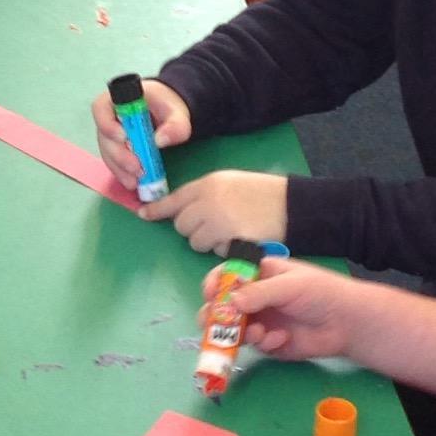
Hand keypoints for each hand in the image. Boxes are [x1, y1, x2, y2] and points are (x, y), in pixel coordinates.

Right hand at [91, 79, 191, 186]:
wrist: (166, 112)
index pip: (101, 108)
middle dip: (119, 155)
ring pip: (107, 152)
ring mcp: (109, 135)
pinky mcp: (115, 149)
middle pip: (104, 136)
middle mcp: (108, 117)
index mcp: (118, 99)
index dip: (107, 123)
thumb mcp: (176, 113)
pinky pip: (114, 162)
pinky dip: (122, 173)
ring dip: (120, 168)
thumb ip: (174, 125)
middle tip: (136, 168)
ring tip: (135, 181)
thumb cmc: (166, 106)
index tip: (123, 137)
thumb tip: (160, 140)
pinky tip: (132, 182)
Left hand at [151, 168, 287, 252]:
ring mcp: (218, 224)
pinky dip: (224, 250)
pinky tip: (240, 239)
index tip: (144, 214)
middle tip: (212, 226)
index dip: (157, 209)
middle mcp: (208, 203)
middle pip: (181, 225)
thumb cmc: (262, 193)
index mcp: (208, 184)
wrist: (291, 205)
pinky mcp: (229, 242)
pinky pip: (215, 252)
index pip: (174, 199)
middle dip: (192, 229)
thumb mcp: (231, 182)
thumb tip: (181, 208)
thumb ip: (205, 194)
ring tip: (229, 232)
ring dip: (207, 242)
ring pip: (195, 242)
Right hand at [209, 257, 364, 363]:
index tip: (211, 294)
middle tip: (219, 325)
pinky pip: (254, 345)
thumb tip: (231, 303)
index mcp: (259, 275)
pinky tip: (281, 339)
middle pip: (221, 306)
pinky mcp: (269, 342)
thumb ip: (260, 293)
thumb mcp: (291, 285)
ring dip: (240, 333)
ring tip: (259, 334)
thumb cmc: (321, 292)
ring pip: (233, 329)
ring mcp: (260, 320)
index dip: (215, 284)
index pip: (227, 275)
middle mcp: (254, 298)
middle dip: (216, 316)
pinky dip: (264, 343)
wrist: (347, 322)